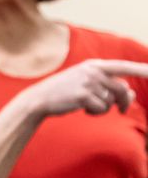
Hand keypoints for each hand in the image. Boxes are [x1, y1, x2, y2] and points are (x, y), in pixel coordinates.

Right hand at [21, 60, 147, 117]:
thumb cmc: (65, 92)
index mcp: (94, 65)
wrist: (39, 99)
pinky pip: (102, 108)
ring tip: (88, 106)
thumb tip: (131, 94)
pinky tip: (83, 109)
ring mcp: (88, 82)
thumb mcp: (87, 84)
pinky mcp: (83, 95)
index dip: (143, 70)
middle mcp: (93, 71)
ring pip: (112, 101)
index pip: (125, 66)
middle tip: (120, 110)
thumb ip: (109, 86)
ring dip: (104, 108)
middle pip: (122, 89)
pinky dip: (95, 112)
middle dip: (123, 102)